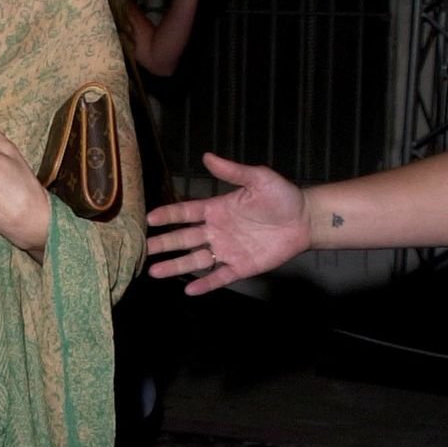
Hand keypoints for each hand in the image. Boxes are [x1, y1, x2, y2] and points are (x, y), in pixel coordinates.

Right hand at [147, 151, 310, 291]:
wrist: (305, 219)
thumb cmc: (281, 196)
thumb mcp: (257, 178)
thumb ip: (232, 171)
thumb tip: (207, 156)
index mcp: (216, 209)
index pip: (186, 213)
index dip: (168, 215)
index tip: (149, 218)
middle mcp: (216, 231)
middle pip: (184, 238)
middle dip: (163, 244)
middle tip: (143, 248)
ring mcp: (227, 250)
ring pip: (195, 259)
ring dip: (175, 265)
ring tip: (154, 272)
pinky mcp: (241, 266)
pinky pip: (219, 276)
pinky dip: (205, 283)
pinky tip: (189, 289)